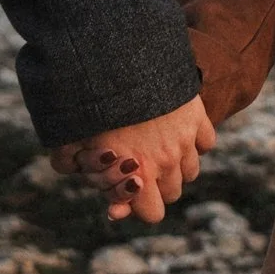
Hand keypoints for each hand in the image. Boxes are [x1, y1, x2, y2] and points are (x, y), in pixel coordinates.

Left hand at [58, 95, 215, 223]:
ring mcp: (185, 140)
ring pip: (191, 171)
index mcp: (138, 174)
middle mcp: (167, 162)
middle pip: (173, 194)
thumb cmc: (91, 100)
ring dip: (177, 164)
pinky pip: (206, 142)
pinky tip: (176, 128)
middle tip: (139, 164)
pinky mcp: (197, 117)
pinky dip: (194, 140)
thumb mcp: (70, 134)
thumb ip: (68, 160)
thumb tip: (74, 172)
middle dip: (158, 185)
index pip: (153, 215)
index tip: (129, 189)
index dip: (139, 207)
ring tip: (157, 145)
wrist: (121, 59)